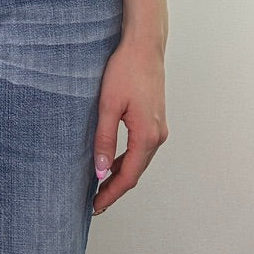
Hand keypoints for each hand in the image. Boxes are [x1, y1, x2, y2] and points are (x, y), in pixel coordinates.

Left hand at [92, 37, 168, 213]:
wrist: (144, 47)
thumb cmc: (126, 70)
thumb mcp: (108, 105)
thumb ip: (105, 138)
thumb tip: (101, 170)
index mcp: (146, 136)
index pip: (129, 176)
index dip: (112, 193)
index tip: (96, 206)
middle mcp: (157, 135)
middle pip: (136, 171)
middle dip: (116, 187)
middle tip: (95, 201)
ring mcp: (158, 127)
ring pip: (139, 160)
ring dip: (122, 173)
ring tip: (101, 185)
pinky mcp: (155, 119)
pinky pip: (141, 148)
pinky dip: (128, 159)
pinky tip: (114, 161)